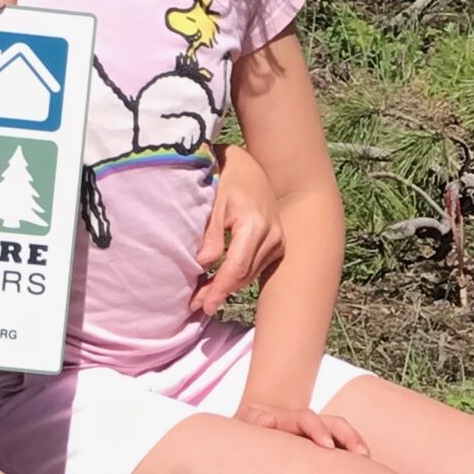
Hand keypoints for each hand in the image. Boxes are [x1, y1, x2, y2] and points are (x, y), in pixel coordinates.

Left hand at [191, 143, 285, 311]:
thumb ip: (210, 234)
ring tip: (203, 298)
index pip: (236, 267)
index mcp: (254, 225)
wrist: (250, 168)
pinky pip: (256, 267)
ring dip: (228, 287)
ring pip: (250, 274)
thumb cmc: (227, 179)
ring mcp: (278, 241)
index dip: (219, 288)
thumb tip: (203, 265)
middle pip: (244, 275)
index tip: (202, 304)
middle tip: (196, 305)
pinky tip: (220, 283)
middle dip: (220, 292)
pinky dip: (238, 276)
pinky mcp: (277, 244)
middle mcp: (272, 236)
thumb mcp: (213, 202)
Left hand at [237, 400, 368, 456]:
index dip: (317, 429)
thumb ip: (252, 424)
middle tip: (360, 455)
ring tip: (368, 462)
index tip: (326, 445)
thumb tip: (265, 422)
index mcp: (285, 420)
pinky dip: (355, 458)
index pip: (306, 418)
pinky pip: (342, 448)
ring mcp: (316, 435)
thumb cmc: (246, 432)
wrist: (251, 426)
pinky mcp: (323, 447)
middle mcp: (305, 425)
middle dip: (347, 436)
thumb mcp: (243, 425)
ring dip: (356, 444)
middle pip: (332, 423)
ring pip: (341, 434)